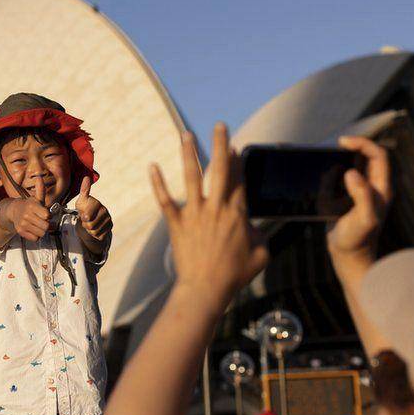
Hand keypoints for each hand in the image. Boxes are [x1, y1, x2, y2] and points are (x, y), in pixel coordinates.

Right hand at [2, 174, 54, 241]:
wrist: (14, 211)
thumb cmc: (29, 206)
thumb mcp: (36, 198)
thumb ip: (40, 190)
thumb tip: (40, 177)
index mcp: (32, 206)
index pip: (47, 216)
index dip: (48, 216)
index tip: (45, 214)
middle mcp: (26, 215)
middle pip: (46, 226)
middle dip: (47, 225)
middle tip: (43, 221)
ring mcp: (23, 224)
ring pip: (41, 233)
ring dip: (42, 230)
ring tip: (38, 225)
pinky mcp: (20, 232)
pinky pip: (35, 239)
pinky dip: (36, 236)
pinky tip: (34, 229)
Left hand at [75, 176, 112, 240]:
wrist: (90, 220)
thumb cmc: (84, 209)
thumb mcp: (81, 201)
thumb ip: (84, 190)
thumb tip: (86, 178)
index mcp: (98, 204)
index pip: (87, 217)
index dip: (83, 217)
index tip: (83, 214)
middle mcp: (105, 212)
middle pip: (90, 225)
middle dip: (85, 224)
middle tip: (86, 220)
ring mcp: (108, 221)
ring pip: (94, 232)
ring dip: (89, 230)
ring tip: (90, 223)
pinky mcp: (109, 229)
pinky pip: (98, 236)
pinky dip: (94, 235)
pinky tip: (95, 228)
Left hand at [150, 123, 267, 307]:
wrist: (206, 289)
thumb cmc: (235, 275)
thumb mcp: (261, 255)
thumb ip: (260, 236)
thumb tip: (254, 227)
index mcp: (238, 213)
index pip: (238, 180)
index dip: (238, 161)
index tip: (236, 146)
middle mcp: (216, 208)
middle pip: (220, 169)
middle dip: (221, 144)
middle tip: (220, 125)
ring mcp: (195, 214)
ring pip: (191, 177)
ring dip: (189, 153)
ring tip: (186, 134)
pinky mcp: (176, 223)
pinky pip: (165, 199)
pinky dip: (158, 183)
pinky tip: (152, 165)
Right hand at [326, 136, 392, 275]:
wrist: (348, 257)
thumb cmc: (358, 240)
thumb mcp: (363, 218)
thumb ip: (362, 195)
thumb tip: (352, 173)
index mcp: (381, 188)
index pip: (378, 155)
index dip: (363, 144)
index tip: (343, 143)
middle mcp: (374, 187)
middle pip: (367, 156)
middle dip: (351, 149)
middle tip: (333, 149)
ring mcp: (361, 192)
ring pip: (353, 166)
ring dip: (340, 162)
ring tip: (327, 169)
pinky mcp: (348, 198)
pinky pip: (340, 179)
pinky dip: (331, 176)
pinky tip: (323, 184)